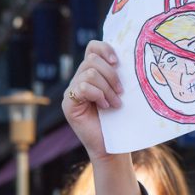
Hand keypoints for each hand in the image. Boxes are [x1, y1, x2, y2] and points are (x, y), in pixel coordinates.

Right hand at [63, 40, 123, 161]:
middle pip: (92, 59)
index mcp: (92, 73)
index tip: (118, 62)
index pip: (93, 48)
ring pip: (90, 73)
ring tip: (115, 104)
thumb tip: (126, 59)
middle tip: (121, 93)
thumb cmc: (119, 121)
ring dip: (107, 88)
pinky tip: (105, 106)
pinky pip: (82, 86)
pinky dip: (97, 95)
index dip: (105, 48)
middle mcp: (79, 79)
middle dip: (111, 75)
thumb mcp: (121, 94)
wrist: (112, 146)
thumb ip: (118, 76)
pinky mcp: (68, 103)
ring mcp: (72, 91)